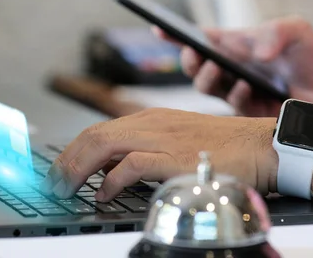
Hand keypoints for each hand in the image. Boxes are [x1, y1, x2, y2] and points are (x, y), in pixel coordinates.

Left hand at [40, 108, 277, 200]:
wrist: (260, 144)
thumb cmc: (222, 146)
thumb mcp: (174, 143)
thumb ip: (142, 153)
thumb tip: (110, 172)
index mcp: (149, 118)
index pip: (99, 130)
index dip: (73, 151)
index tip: (59, 170)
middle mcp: (150, 123)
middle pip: (94, 135)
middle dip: (67, 160)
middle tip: (53, 183)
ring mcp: (162, 137)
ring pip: (105, 145)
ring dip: (79, 168)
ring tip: (65, 188)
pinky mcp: (176, 156)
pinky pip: (134, 165)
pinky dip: (112, 180)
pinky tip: (104, 194)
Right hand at [154, 16, 312, 116]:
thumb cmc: (309, 58)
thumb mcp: (297, 31)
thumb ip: (277, 32)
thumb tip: (255, 53)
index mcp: (233, 46)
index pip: (198, 39)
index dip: (175, 35)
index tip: (159, 29)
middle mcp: (229, 68)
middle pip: (193, 66)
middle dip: (188, 59)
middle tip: (195, 54)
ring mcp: (235, 90)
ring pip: (204, 86)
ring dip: (207, 76)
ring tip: (218, 67)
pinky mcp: (246, 111)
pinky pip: (230, 103)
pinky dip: (235, 92)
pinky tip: (247, 85)